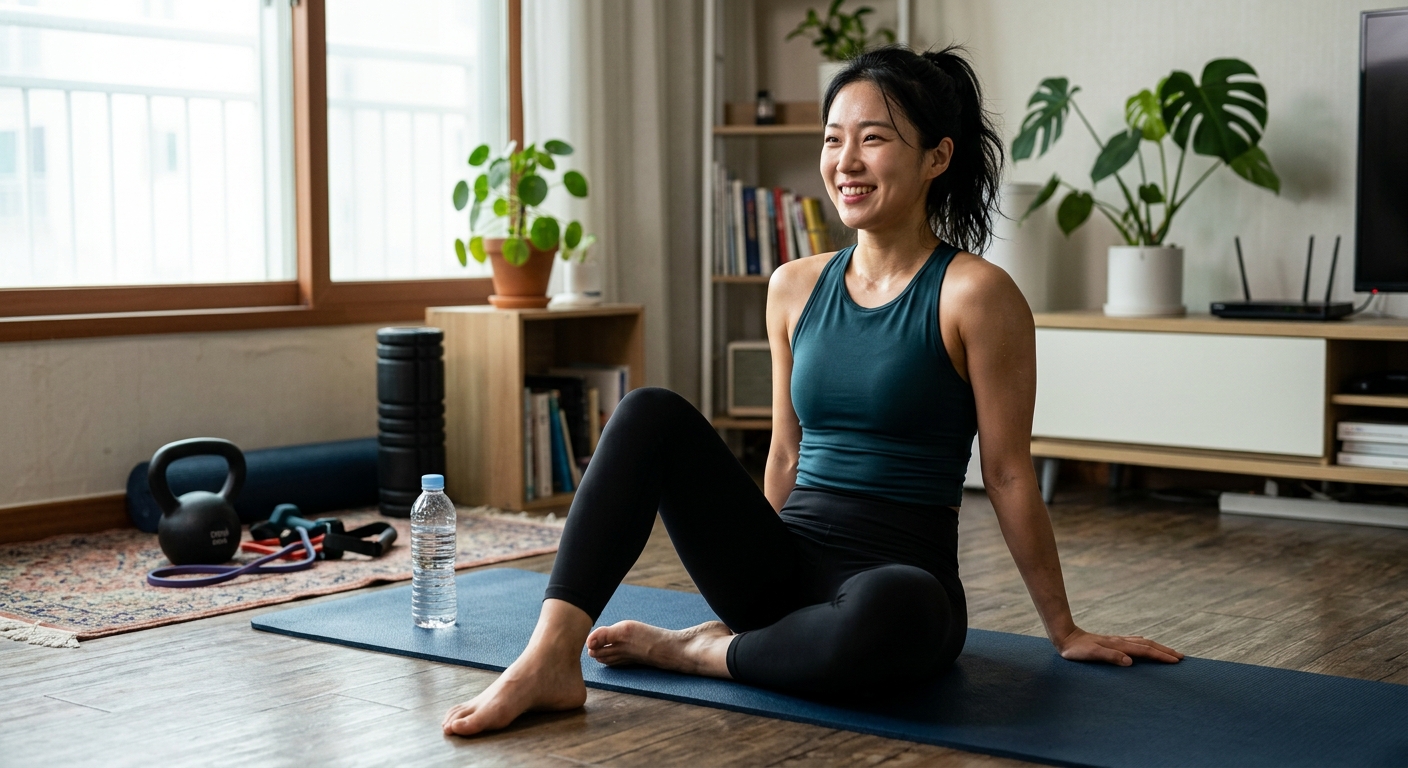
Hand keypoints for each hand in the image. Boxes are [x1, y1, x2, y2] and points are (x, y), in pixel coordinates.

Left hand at [1054, 627, 1182, 665]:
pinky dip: (1144, 644)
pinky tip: (1145, 644)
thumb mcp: (1092, 654)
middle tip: (1181, 657)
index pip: (1145, 651)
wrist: (1065, 637)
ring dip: (1157, 647)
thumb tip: (1130, 662)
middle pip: (1148, 645)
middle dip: (1165, 651)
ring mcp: (1117, 641)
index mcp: (1119, 646)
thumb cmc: (1077, 650)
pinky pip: (1134, 642)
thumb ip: (1110, 657)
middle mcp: (1121, 641)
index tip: (1176, 660)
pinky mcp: (1112, 642)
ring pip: (1143, 643)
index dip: (1161, 656)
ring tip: (1170, 652)